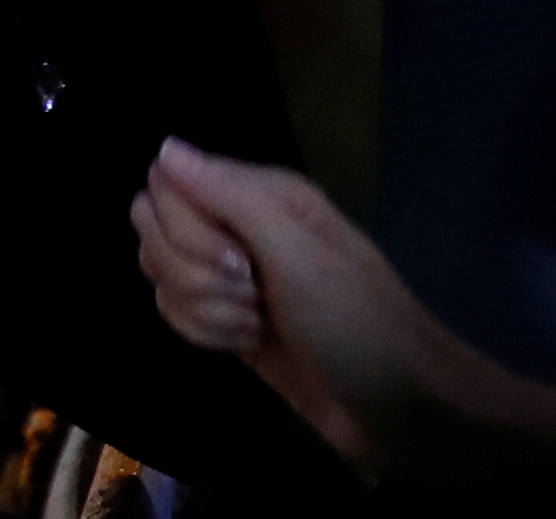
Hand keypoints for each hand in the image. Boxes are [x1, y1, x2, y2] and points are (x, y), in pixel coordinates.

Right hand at [133, 139, 399, 471]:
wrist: (402, 408)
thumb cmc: (358, 324)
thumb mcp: (300, 255)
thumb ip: (229, 196)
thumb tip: (164, 147)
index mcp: (260, 195)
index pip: (166, 185)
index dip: (186, 229)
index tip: (240, 264)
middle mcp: (239, 224)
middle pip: (154, 228)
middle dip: (191, 273)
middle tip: (252, 296)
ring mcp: (232, 274)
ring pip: (160, 272)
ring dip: (201, 308)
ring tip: (255, 327)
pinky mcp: (228, 319)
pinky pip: (174, 309)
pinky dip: (201, 331)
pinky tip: (245, 344)